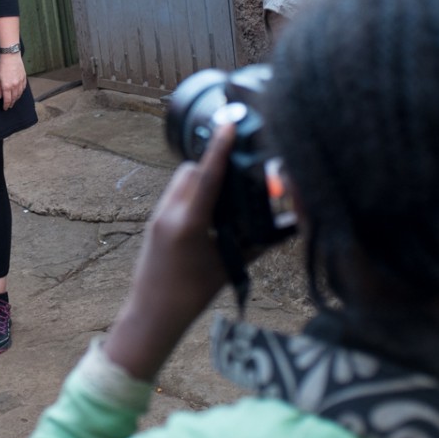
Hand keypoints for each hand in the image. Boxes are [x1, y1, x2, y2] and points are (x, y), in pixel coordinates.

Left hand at [0, 52, 26, 109]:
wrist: (10, 56)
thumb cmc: (1, 66)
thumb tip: (0, 96)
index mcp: (6, 86)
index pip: (7, 100)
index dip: (6, 105)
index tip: (5, 108)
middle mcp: (14, 86)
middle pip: (14, 98)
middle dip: (11, 103)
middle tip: (9, 106)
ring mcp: (20, 82)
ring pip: (19, 94)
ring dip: (16, 99)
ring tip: (14, 101)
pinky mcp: (24, 78)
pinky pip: (23, 88)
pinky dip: (21, 93)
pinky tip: (19, 93)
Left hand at [102, 125, 234, 381]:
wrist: (150, 314)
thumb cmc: (191, 297)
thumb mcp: (228, 269)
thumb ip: (257, 244)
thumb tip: (287, 226)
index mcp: (188, 223)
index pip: (207, 176)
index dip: (220, 148)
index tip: (230, 123)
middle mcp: (169, 213)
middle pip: (192, 171)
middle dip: (214, 165)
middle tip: (241, 169)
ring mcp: (158, 215)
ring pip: (182, 180)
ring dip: (203, 178)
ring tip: (228, 192)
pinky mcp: (155, 221)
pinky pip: (176, 193)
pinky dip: (194, 192)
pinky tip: (211, 208)